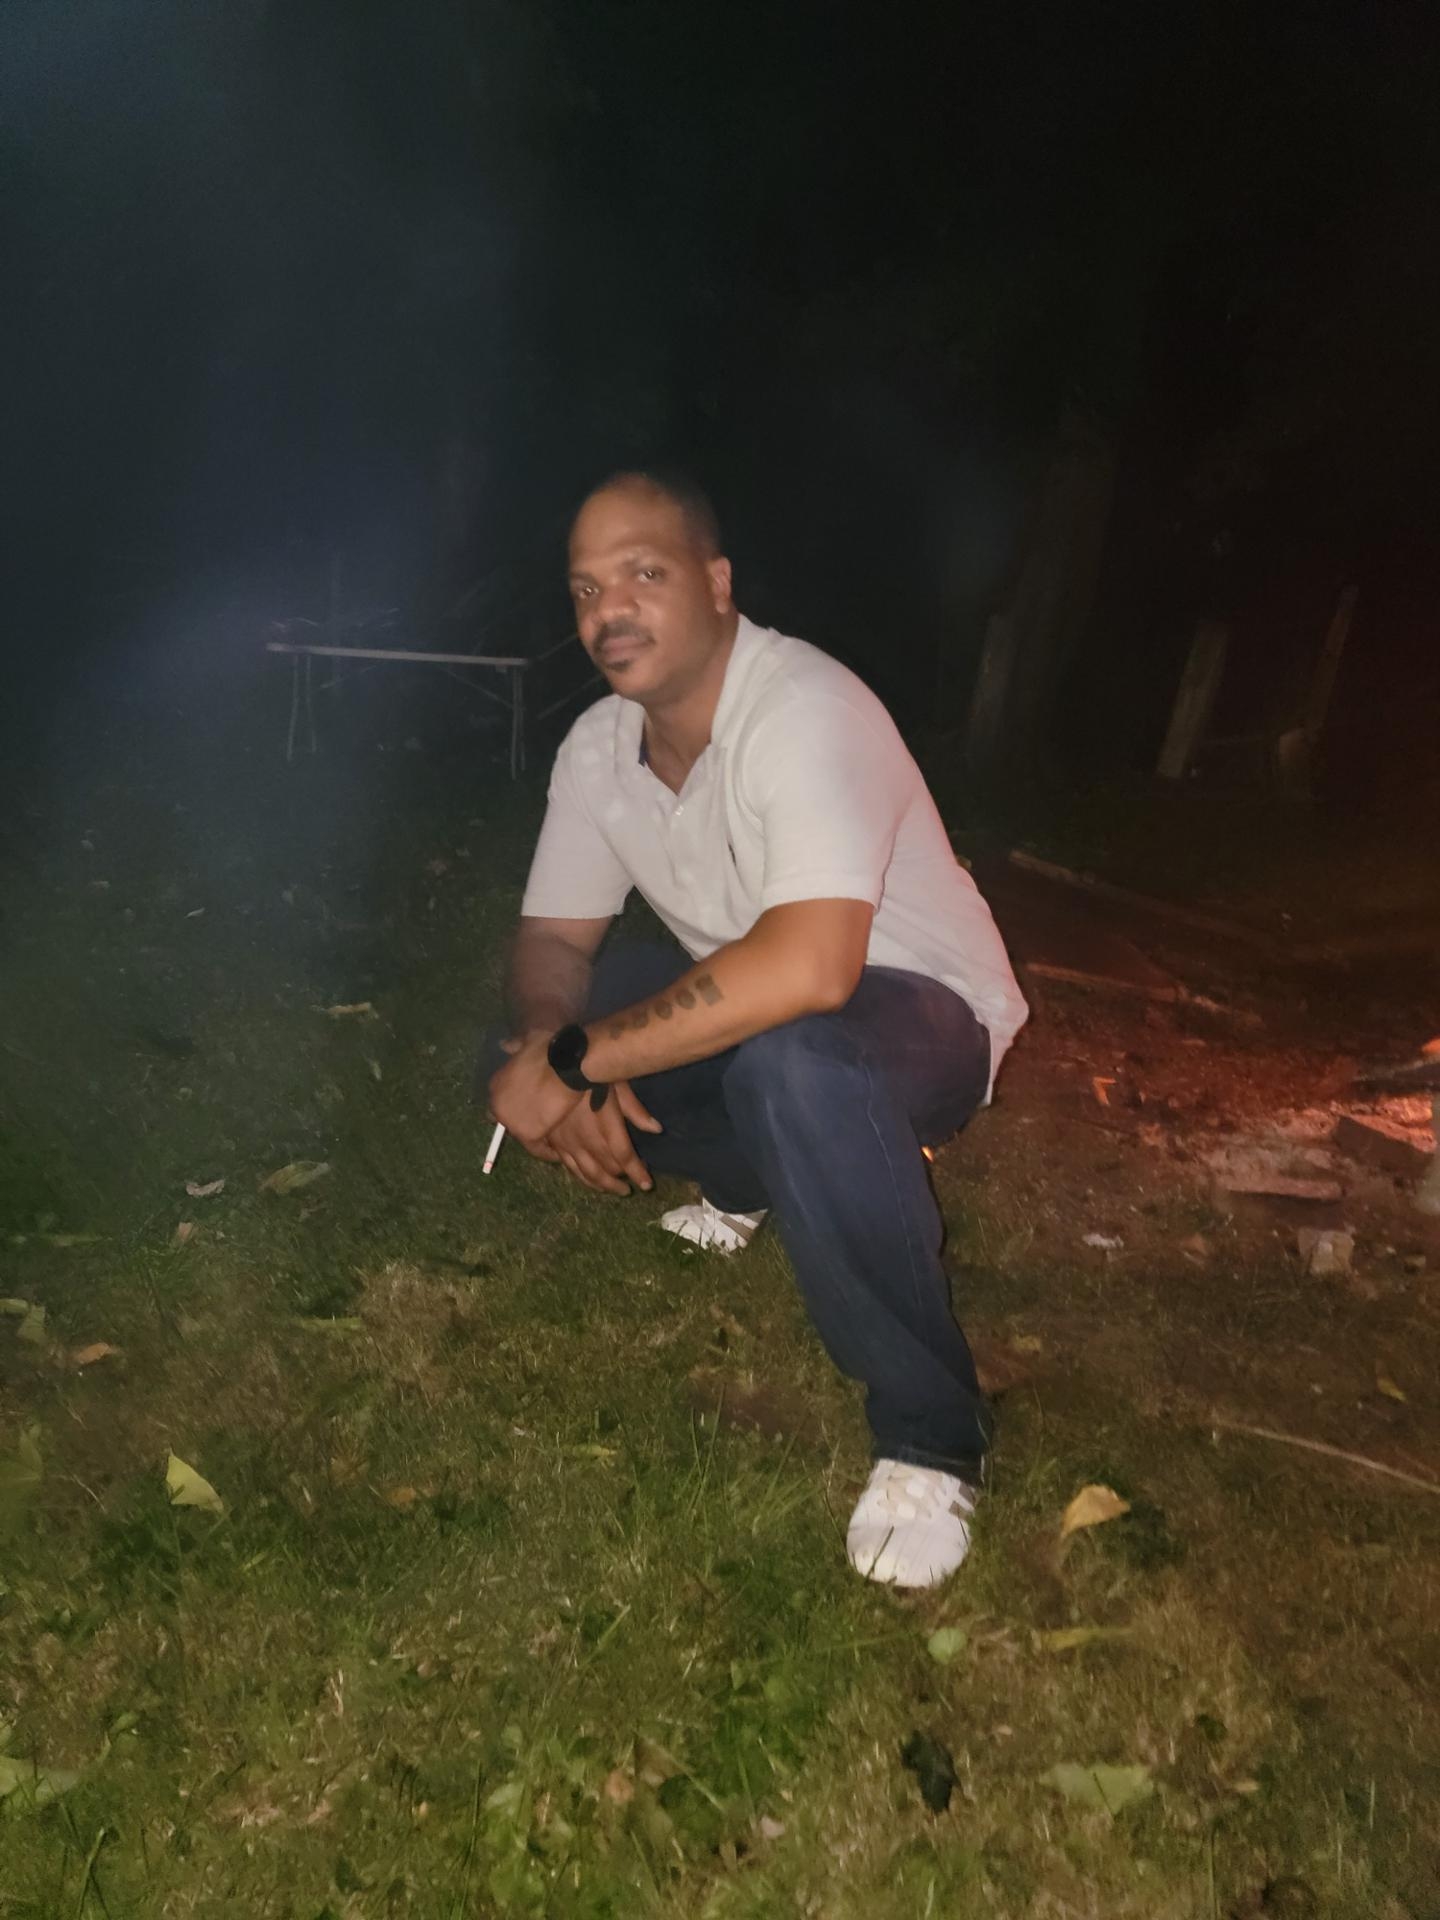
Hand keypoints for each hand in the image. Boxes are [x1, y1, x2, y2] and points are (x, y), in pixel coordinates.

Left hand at [488, 1034, 582, 1160]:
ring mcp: (511, 1122)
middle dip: (521, 1121)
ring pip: (522, 1135)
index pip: (499, 1103)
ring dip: (535, 1135)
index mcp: (496, 1084)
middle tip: (540, 1123)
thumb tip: (503, 1044)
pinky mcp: (527, 1134)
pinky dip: (546, 1151)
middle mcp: (497, 1106)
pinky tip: (556, 1154)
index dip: (513, 1105)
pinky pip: (536, 1148)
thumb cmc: (549, 1050)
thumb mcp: (527, 1041)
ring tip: (551, 1141)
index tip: (527, 1106)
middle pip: (507, 1122)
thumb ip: (514, 1045)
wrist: (566, 1065)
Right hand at [545, 1081, 661, 1194]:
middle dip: (621, 1180)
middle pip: (606, 1169)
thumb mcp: (619, 1086)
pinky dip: (583, 1178)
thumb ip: (636, 1110)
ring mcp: (568, 1144)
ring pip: (587, 1173)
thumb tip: (657, 1129)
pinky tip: (591, 1181)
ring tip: (615, 1190)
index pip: (625, 1157)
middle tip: (631, 1186)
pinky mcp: (555, 1142)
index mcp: (606, 1128)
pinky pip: (570, 1167)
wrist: (558, 1069)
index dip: (638, 1173)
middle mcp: (587, 1141)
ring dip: (603, 1185)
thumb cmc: (592, 1075)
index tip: (647, 1184)